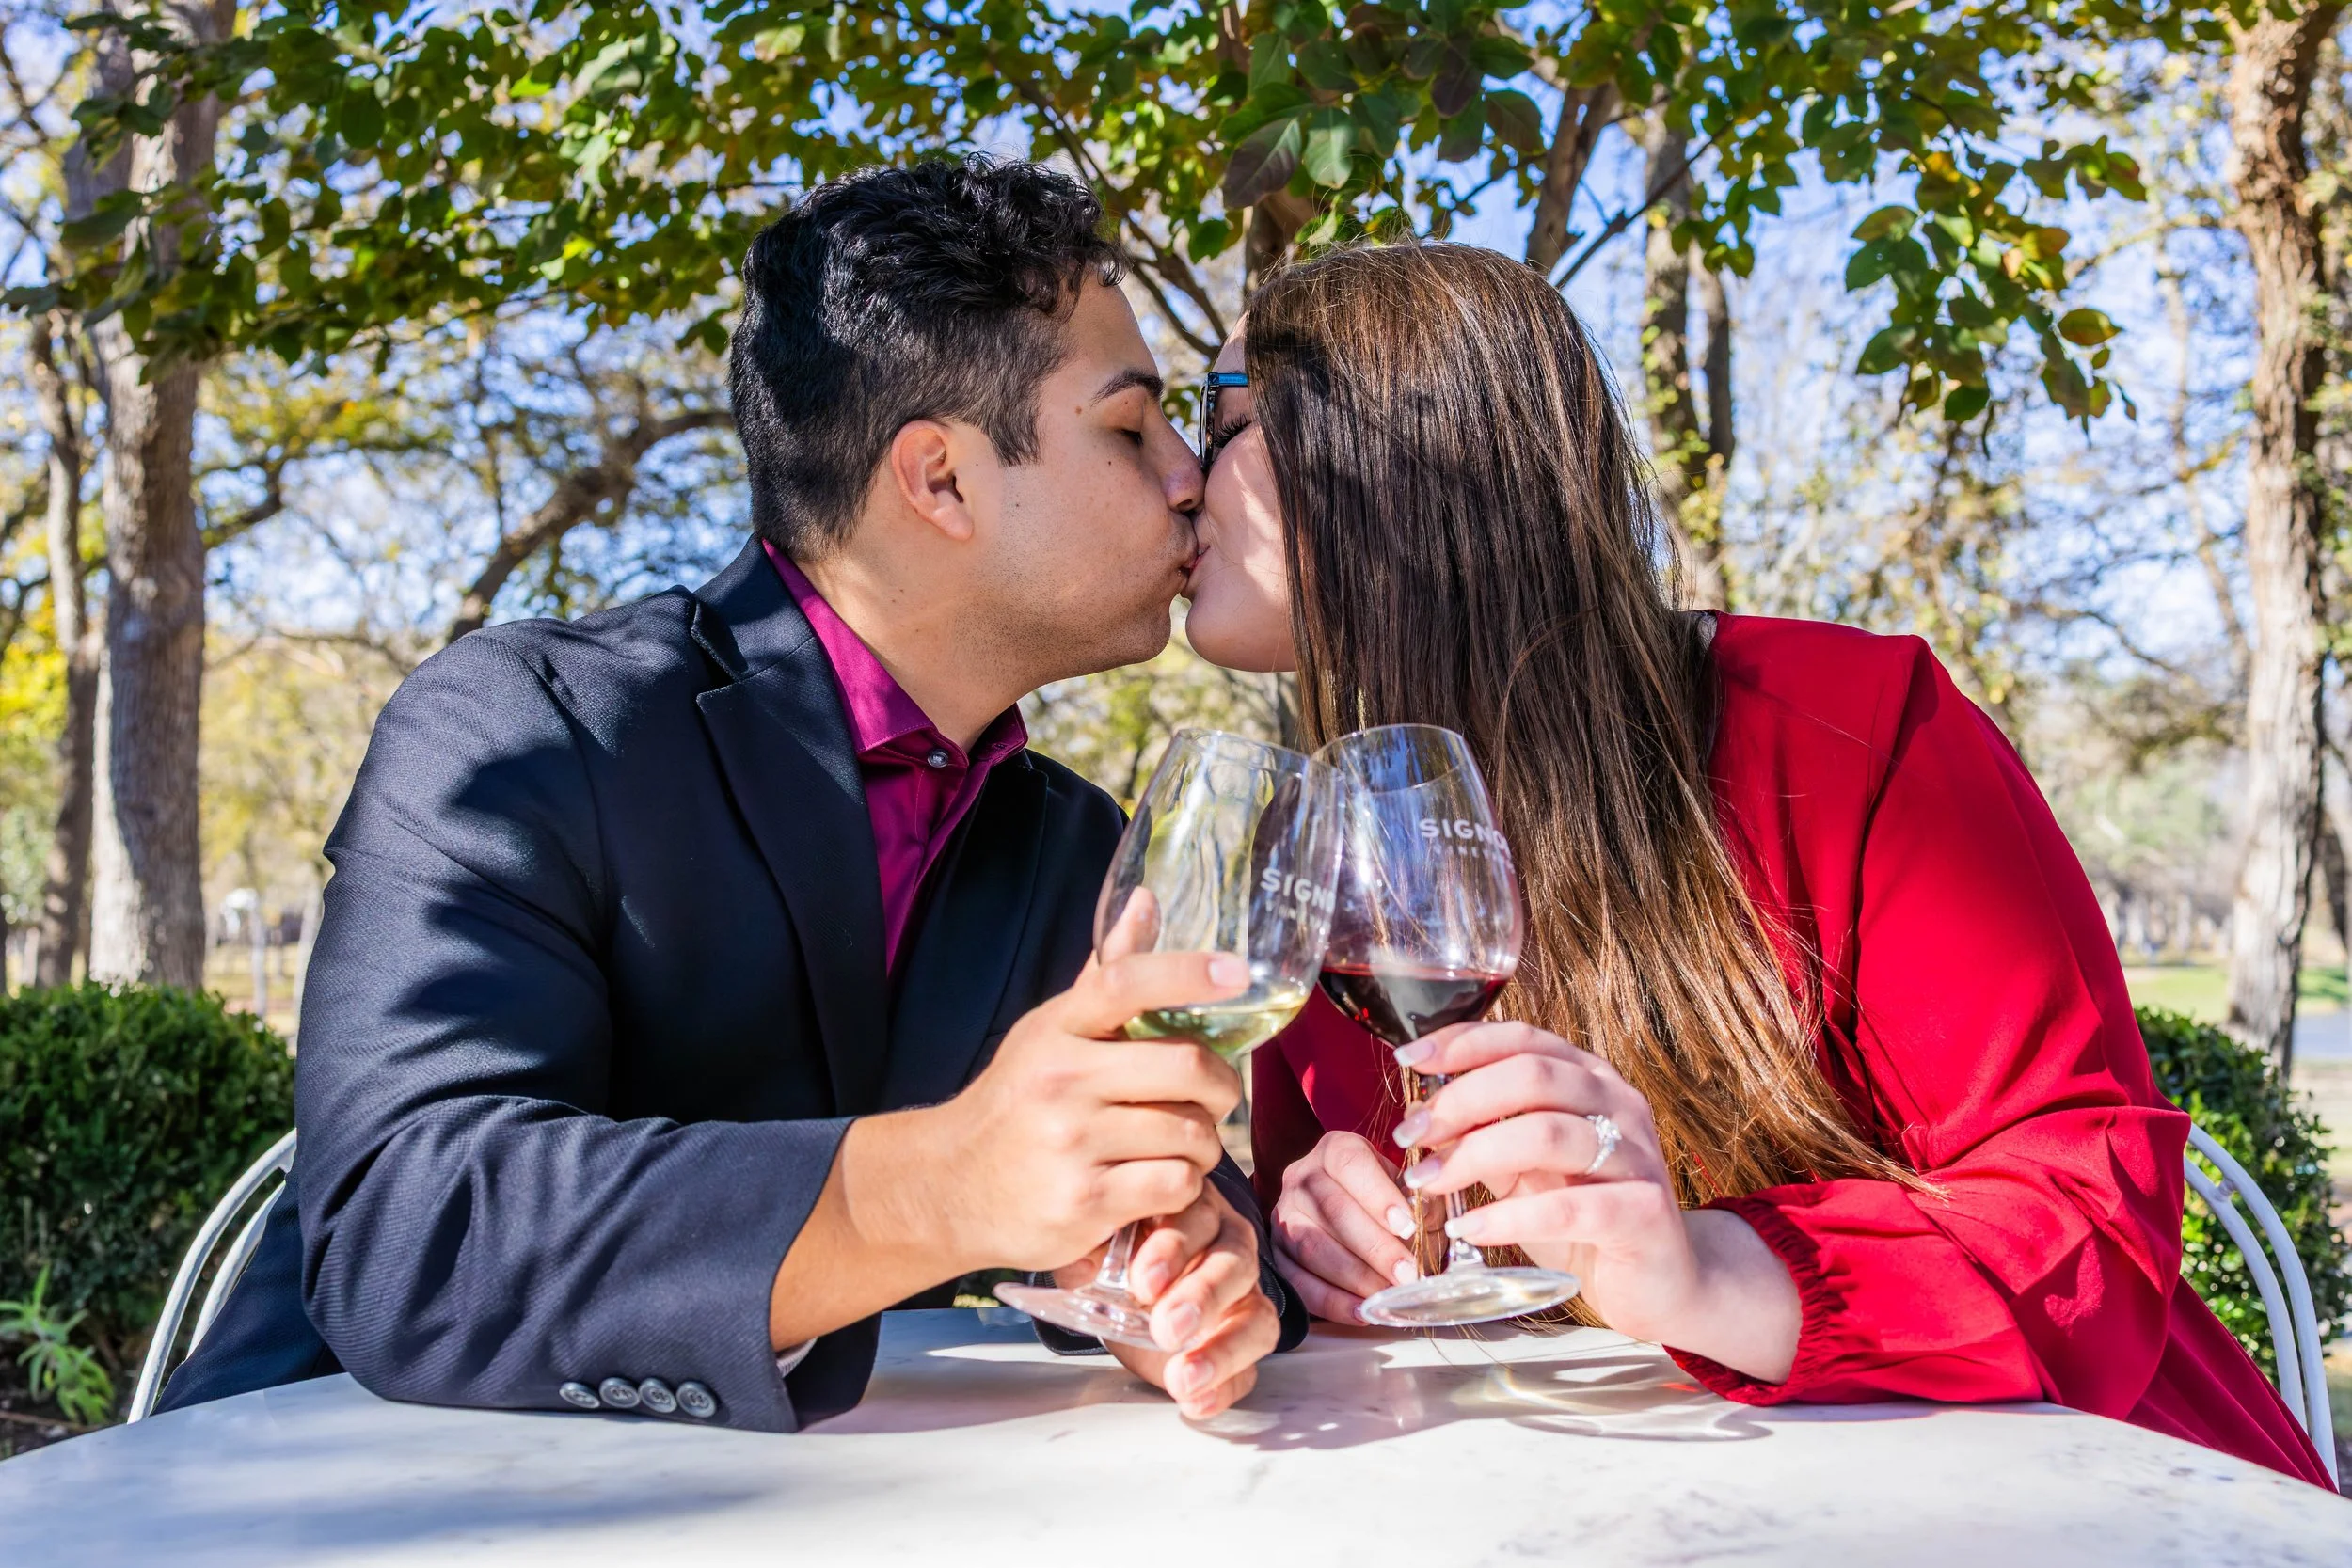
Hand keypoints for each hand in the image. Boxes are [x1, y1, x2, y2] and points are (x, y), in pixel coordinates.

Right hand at [908, 935, 1245, 1275]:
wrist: (949, 1187)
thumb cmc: (1017, 1101)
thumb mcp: (1050, 1032)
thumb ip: (1105, 976)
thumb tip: (1144, 900)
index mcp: (1058, 1030)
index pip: (1125, 982)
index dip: (1188, 972)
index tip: (1238, 973)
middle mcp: (1062, 1081)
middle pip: (1185, 1065)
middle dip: (1222, 1086)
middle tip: (1215, 1099)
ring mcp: (1071, 1144)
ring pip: (1190, 1132)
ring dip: (1205, 1144)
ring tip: (1183, 1146)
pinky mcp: (1084, 1203)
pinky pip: (1174, 1185)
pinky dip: (1184, 1185)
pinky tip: (1163, 1182)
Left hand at [1051, 1181, 1280, 1418]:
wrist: (1117, 1291)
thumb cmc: (1111, 1254)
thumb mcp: (1093, 1240)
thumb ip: (1091, 1240)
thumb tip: (1082, 1251)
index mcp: (1192, 1208)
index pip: (1197, 1217)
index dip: (1174, 1249)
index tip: (1142, 1283)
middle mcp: (1228, 1247)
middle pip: (1235, 1264)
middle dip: (1202, 1297)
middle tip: (1166, 1330)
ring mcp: (1243, 1298)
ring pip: (1257, 1318)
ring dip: (1222, 1350)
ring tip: (1182, 1378)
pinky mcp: (1241, 1345)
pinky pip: (1249, 1370)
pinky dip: (1224, 1387)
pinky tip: (1193, 1400)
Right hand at [1268, 1131, 1420, 1322]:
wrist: (1352, 1218)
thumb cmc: (1388, 1203)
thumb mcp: (1408, 1190)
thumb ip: (1421, 1202)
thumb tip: (1426, 1219)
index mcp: (1335, 1150)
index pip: (1350, 1163)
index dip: (1378, 1195)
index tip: (1408, 1226)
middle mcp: (1301, 1176)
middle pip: (1332, 1209)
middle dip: (1375, 1248)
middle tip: (1408, 1274)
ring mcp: (1283, 1215)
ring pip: (1312, 1246)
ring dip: (1355, 1277)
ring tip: (1389, 1295)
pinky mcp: (1276, 1254)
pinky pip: (1298, 1282)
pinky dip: (1332, 1302)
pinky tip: (1362, 1312)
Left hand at [1394, 1021, 1799, 1381]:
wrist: (1662, 1282)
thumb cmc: (1585, 1218)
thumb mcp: (1526, 1169)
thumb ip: (1484, 1135)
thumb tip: (1421, 1115)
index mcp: (1590, 1081)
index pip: (1525, 1039)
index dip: (1464, 1042)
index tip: (1409, 1059)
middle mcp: (1619, 1106)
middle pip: (1533, 1075)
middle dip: (1460, 1100)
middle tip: (1412, 1134)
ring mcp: (1637, 1157)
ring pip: (1548, 1133)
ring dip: (1475, 1154)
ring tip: (1428, 1181)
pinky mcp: (1644, 1213)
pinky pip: (1569, 1207)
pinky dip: (1509, 1216)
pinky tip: (1470, 1228)